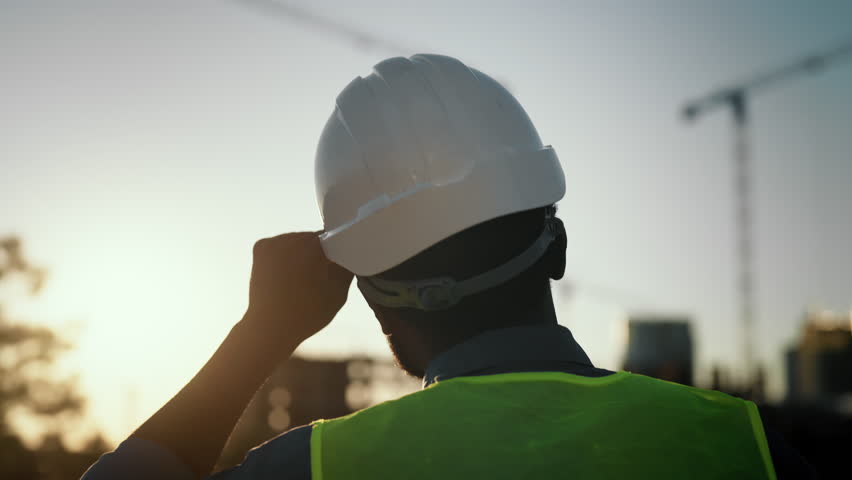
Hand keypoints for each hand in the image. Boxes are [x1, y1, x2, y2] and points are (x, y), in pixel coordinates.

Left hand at [244, 231, 352, 345]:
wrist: (270, 327)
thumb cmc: (308, 313)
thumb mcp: (339, 291)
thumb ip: (347, 266)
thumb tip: (350, 254)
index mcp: (311, 245)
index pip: (333, 238)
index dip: (338, 252)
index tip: (339, 267)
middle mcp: (290, 237)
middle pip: (312, 239)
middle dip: (318, 253)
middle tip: (321, 275)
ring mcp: (272, 241)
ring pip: (296, 241)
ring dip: (301, 254)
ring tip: (303, 278)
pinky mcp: (260, 248)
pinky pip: (281, 246)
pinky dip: (285, 256)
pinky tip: (288, 276)